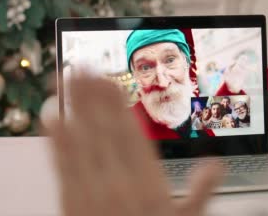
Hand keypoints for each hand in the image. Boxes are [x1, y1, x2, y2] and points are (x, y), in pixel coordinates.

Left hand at [45, 74, 222, 215]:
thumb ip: (200, 192)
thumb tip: (216, 166)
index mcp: (147, 183)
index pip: (131, 134)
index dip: (118, 104)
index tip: (110, 80)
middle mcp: (118, 181)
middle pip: (104, 129)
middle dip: (93, 96)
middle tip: (84, 66)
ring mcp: (92, 190)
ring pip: (81, 140)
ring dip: (73, 108)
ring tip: (66, 79)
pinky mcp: (70, 201)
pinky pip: (62, 166)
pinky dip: (56, 141)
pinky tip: (51, 118)